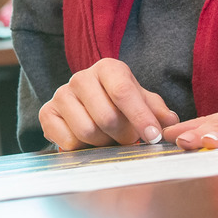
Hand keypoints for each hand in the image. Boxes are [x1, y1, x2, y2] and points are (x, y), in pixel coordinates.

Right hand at [38, 58, 178, 148]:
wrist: (86, 105)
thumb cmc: (119, 103)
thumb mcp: (142, 102)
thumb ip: (158, 111)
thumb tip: (170, 122)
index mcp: (108, 69)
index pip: (123, 91)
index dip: (140, 117)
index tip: (153, 137)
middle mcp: (81, 78)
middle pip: (106, 117)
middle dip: (123, 136)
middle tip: (128, 139)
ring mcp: (61, 94)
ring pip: (86, 131)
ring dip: (103, 143)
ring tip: (108, 139)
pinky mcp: (47, 113)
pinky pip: (67, 141)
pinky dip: (82, 148)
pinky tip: (88, 141)